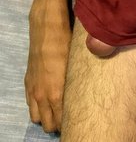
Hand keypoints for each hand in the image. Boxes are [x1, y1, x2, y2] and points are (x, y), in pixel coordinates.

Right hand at [24, 0, 71, 133]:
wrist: (47, 30)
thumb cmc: (66, 45)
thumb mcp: (76, 65)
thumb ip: (79, 83)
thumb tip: (90, 94)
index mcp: (56, 93)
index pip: (60, 121)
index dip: (69, 123)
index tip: (78, 120)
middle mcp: (42, 95)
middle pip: (47, 124)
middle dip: (57, 124)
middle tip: (69, 118)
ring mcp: (33, 89)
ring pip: (36, 117)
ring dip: (46, 116)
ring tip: (57, 110)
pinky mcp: (28, 82)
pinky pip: (30, 104)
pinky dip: (37, 106)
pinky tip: (47, 99)